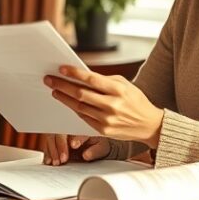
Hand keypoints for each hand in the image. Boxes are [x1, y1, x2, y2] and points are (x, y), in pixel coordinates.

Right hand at [40, 134, 113, 164]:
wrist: (96, 147)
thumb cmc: (99, 146)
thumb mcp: (102, 148)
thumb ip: (95, 151)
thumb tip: (87, 155)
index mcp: (81, 127)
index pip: (75, 130)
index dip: (73, 138)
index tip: (74, 146)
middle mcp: (69, 129)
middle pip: (59, 133)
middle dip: (59, 146)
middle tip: (62, 159)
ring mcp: (61, 134)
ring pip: (51, 137)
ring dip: (51, 150)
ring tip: (55, 163)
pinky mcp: (55, 141)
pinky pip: (47, 144)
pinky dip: (47, 152)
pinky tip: (48, 161)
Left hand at [44, 66, 163, 146]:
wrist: (149, 125)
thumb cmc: (135, 100)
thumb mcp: (125, 85)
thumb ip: (105, 80)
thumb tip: (82, 75)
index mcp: (119, 90)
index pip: (92, 79)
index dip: (75, 74)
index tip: (61, 68)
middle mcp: (112, 105)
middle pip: (81, 94)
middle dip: (62, 85)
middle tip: (49, 79)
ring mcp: (107, 120)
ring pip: (79, 107)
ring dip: (64, 98)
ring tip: (54, 90)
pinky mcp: (104, 131)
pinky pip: (83, 118)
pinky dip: (74, 109)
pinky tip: (66, 102)